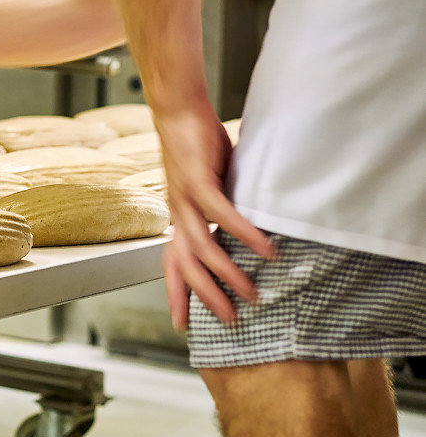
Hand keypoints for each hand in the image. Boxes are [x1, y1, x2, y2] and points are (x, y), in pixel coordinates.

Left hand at [158, 104, 275, 329]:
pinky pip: (221, 214)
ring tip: (253, 294)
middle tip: (229, 322)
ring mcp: (184, 199)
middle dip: (206, 297)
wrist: (179, 111)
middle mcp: (177, 214)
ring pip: (202, 247)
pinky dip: (243, 233)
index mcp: (178, 218)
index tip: (182, 324)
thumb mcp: (210, 188)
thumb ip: (222, 211)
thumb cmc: (198, 149)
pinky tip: (264, 249)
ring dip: (228, 274)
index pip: (172, 264)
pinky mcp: (197, 180)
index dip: (176, 293)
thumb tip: (245, 230)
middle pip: (186, 266)